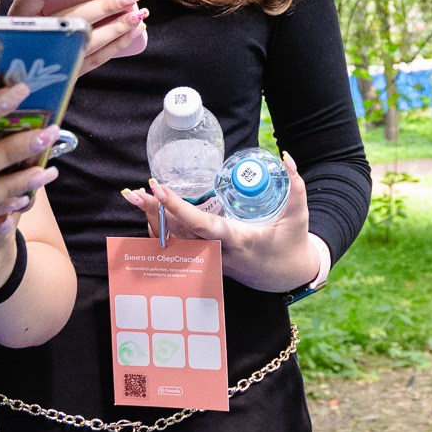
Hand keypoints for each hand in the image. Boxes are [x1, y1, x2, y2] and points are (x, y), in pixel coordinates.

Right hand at [10, 0, 146, 74]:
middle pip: (72, 18)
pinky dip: (118, 44)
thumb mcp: (34, 4)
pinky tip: (133, 31)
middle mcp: (34, 35)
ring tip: (138, 13)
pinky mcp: (68, 69)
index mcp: (20, 14)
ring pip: (89, 40)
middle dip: (105, 6)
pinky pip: (97, 58)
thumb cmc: (33, 25)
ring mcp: (52, 55)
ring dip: (118, 26)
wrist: (24, 69)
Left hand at [123, 155, 321, 292]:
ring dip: (152, 219)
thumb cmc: (292, 244)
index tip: (159, 190)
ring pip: (175, 240)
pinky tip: (148, 212)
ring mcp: (210, 258)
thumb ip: (295, 185)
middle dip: (155, 212)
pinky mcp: (207, 259)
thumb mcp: (298, 216)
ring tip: (134, 196)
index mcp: (237, 240)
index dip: (178, 208)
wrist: (287, 277)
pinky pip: (180, 245)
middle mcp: (218, 252)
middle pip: (179, 232)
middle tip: (135, 192)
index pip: (202, 224)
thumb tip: (287, 155)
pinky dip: (161, 229)